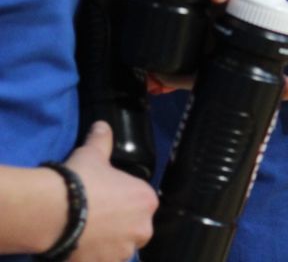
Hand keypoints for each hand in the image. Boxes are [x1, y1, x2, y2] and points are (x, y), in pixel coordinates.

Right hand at [65, 122, 157, 260]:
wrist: (54, 211)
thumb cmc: (80, 181)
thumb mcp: (93, 154)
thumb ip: (103, 140)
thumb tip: (103, 125)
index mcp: (147, 200)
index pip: (140, 204)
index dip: (122, 204)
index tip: (105, 203)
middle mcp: (142, 228)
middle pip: (133, 229)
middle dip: (118, 227)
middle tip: (94, 220)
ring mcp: (123, 251)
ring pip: (118, 248)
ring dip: (106, 244)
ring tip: (84, 235)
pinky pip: (102, 261)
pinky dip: (92, 258)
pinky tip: (78, 248)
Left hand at [150, 0, 287, 100]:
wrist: (153, 62)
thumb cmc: (158, 21)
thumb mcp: (146, 1)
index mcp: (212, 0)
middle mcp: (232, 19)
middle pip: (272, 11)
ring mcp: (239, 45)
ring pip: (278, 40)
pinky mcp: (237, 70)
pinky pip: (265, 73)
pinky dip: (280, 82)